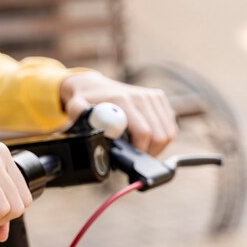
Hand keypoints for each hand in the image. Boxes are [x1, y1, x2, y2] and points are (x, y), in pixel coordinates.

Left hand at [60, 71, 177, 155]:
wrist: (93, 86)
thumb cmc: (85, 100)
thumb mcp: (76, 107)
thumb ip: (78, 114)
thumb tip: (85, 122)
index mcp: (123, 100)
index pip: (144, 133)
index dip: (139, 152)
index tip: (129, 160)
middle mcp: (141, 96)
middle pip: (160, 136)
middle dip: (149, 153)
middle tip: (135, 160)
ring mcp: (152, 96)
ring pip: (169, 132)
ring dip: (157, 147)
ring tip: (140, 151)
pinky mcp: (158, 98)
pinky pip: (170, 125)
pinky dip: (162, 137)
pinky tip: (147, 140)